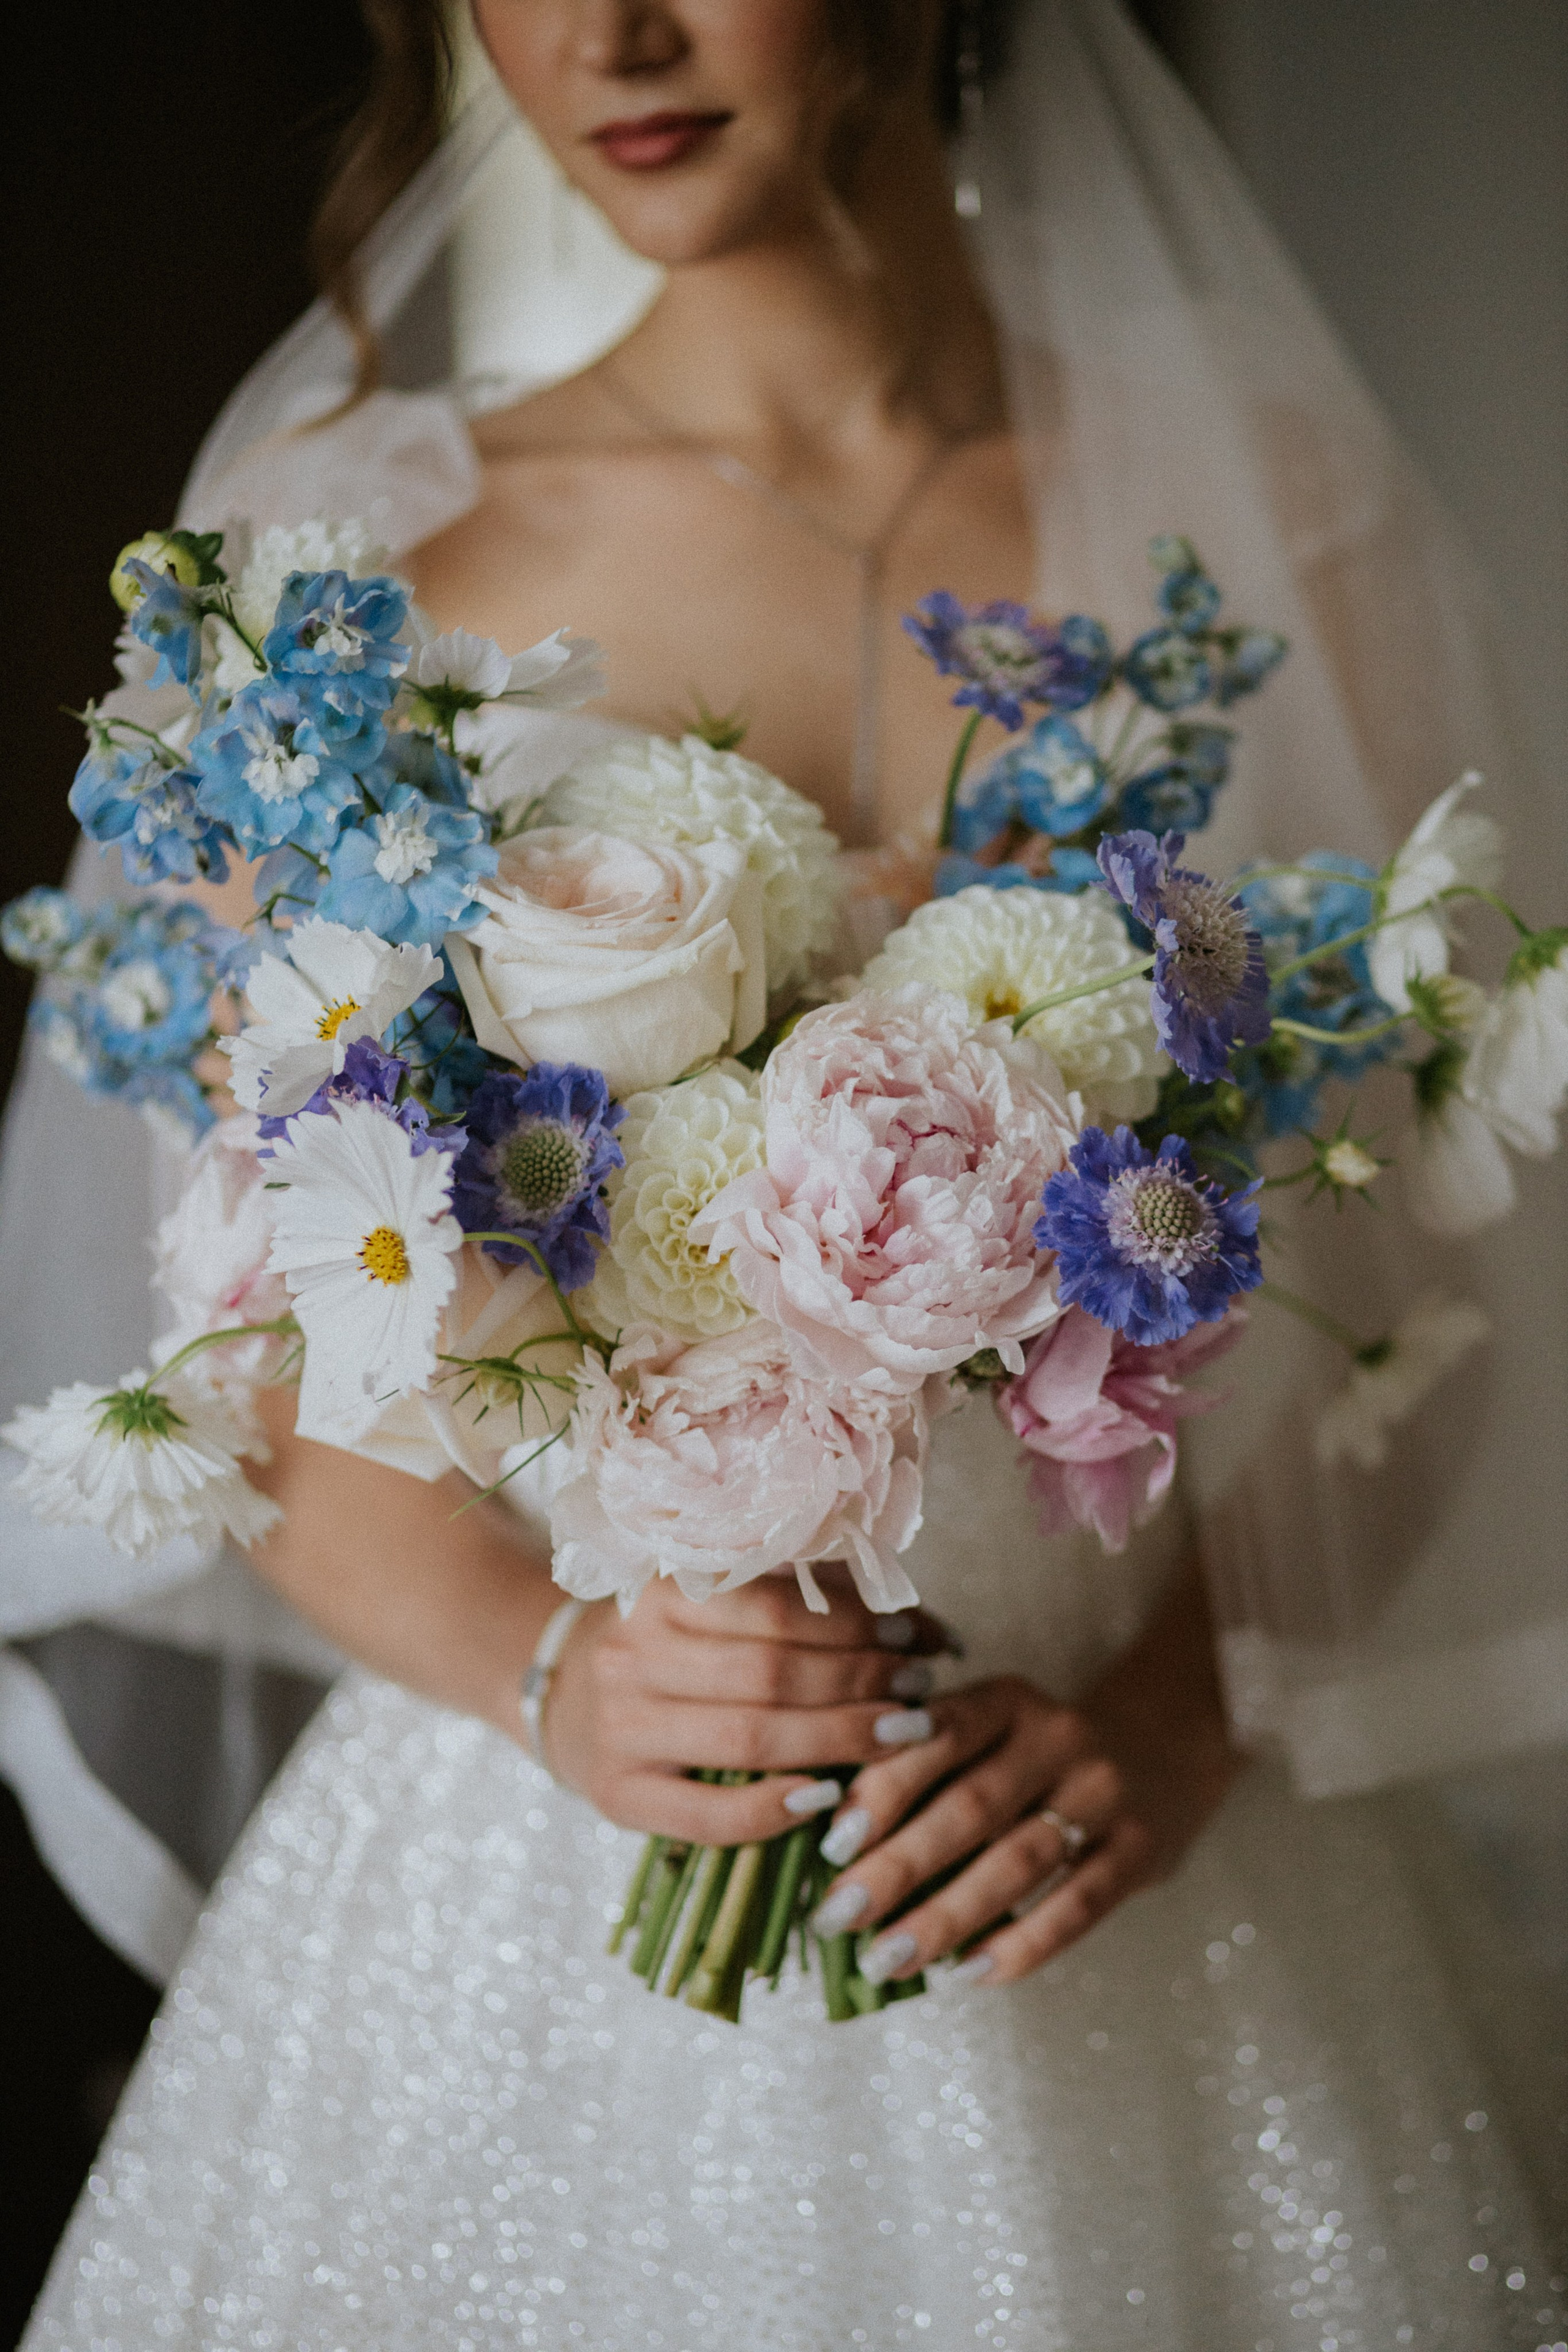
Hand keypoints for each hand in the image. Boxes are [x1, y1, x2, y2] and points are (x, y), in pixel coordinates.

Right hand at [544, 1567, 955, 1845]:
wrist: (559, 1689)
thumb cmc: (665, 1641)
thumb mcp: (717, 1602)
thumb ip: (808, 1604)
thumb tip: (927, 1628)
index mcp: (660, 1592)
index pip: (774, 1609)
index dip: (854, 1626)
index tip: (913, 1637)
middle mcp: (632, 1655)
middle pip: (770, 1675)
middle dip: (860, 1685)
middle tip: (919, 1688)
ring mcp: (621, 1729)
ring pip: (749, 1739)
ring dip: (839, 1739)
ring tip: (901, 1734)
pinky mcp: (618, 1796)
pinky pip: (708, 1816)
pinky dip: (775, 1811)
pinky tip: (827, 1797)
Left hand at [810, 1565, 1240, 1988]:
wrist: (1168, 1742)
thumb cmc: (1041, 1752)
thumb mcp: (995, 1729)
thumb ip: (928, 1766)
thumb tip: (833, 1843)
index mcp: (1008, 1699)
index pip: (938, 1736)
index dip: (882, 1788)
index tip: (830, 1842)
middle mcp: (1058, 1737)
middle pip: (970, 1806)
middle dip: (897, 1867)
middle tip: (838, 1917)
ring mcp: (1105, 1793)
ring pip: (1017, 1862)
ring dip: (946, 1916)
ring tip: (886, 1959)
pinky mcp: (1142, 1848)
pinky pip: (1076, 1905)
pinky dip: (1020, 1946)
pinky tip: (967, 1974)